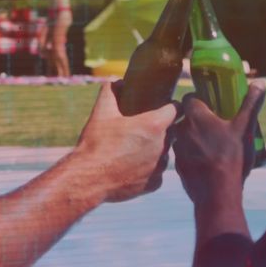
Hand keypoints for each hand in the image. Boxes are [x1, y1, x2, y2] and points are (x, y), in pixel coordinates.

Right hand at [72, 80, 180, 202]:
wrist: (88, 178)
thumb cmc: (96, 143)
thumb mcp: (101, 112)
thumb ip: (110, 91)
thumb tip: (117, 81)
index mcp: (154, 125)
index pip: (177, 110)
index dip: (171, 106)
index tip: (163, 106)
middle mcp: (162, 146)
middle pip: (172, 132)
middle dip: (161, 129)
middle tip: (143, 128)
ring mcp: (159, 167)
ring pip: (164, 153)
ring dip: (155, 150)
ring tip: (134, 149)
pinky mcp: (154, 184)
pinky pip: (157, 173)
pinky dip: (148, 169)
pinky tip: (132, 167)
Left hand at [172, 81, 265, 204]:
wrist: (217, 195)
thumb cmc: (231, 158)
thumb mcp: (244, 128)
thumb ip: (251, 104)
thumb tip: (260, 83)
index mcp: (195, 116)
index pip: (189, 98)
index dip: (200, 99)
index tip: (213, 104)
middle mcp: (181, 129)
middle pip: (187, 117)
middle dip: (200, 119)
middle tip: (218, 126)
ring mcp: (178, 149)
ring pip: (185, 136)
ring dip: (195, 137)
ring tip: (214, 145)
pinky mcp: (178, 166)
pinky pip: (185, 154)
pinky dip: (194, 154)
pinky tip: (208, 161)